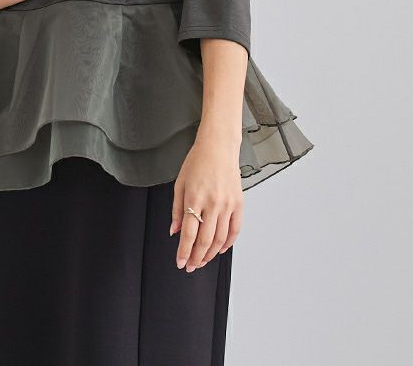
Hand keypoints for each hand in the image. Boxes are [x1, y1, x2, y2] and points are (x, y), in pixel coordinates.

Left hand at [169, 131, 242, 271]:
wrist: (218, 147)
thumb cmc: (197, 162)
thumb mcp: (180, 183)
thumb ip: (177, 210)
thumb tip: (174, 232)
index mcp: (195, 198)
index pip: (189, 233)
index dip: (184, 251)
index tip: (180, 262)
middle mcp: (213, 203)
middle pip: (205, 240)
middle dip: (196, 257)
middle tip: (191, 266)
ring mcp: (228, 204)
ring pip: (220, 239)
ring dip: (210, 254)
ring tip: (202, 261)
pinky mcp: (239, 203)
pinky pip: (235, 230)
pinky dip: (228, 243)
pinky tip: (220, 250)